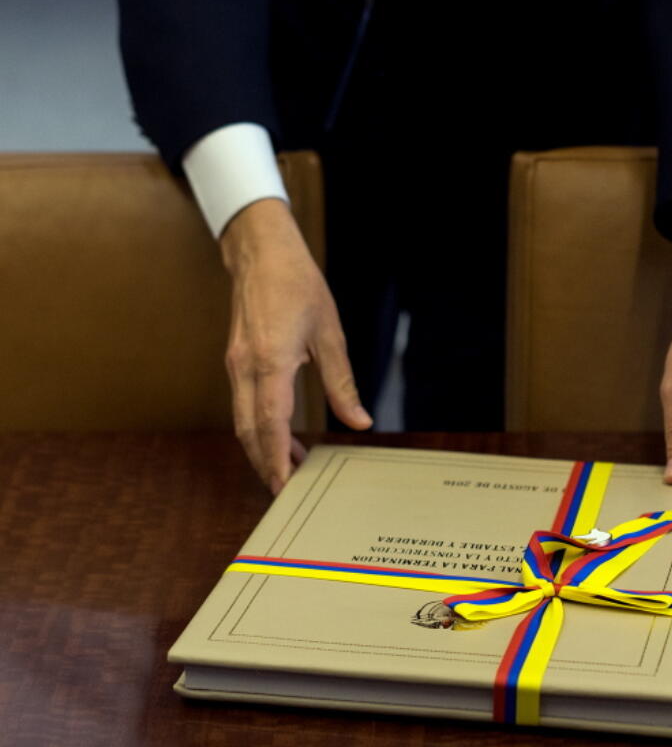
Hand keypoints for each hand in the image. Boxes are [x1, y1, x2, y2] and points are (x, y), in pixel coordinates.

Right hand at [219, 198, 371, 492]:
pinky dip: (259, 428)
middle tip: (288, 492)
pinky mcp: (236, 362)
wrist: (261, 254)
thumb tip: (359, 421)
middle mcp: (245, 368)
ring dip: (263, 449)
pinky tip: (281, 436)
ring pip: (243, 421)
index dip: (276, 458)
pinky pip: (244, 405)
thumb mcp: (330, 333)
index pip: (269, 422)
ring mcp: (236, 366)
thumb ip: (342, 382)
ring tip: (291, 468)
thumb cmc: (298, 286)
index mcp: (270, 361)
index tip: (286, 485)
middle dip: (266, 465)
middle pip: (249, 431)